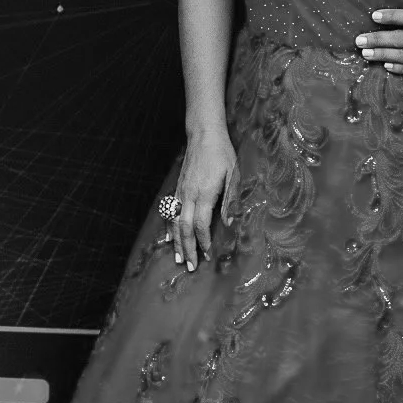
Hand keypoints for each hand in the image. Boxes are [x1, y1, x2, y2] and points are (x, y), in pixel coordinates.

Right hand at [170, 128, 239, 270]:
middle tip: (189, 266)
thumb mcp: (234, 175)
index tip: (207, 255)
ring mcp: (180, 191)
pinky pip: (170, 212)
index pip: (201, 224)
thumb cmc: (223, 154)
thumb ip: (230, 200)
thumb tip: (229, 224)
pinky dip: (168, 227)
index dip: (204, 242)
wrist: (204, 135)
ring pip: (174, 221)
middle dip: (187, 248)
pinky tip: (168, 238)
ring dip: (176, 242)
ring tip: (177, 258)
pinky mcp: (177, 188)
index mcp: (204, 193)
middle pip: (184, 227)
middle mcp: (189, 194)